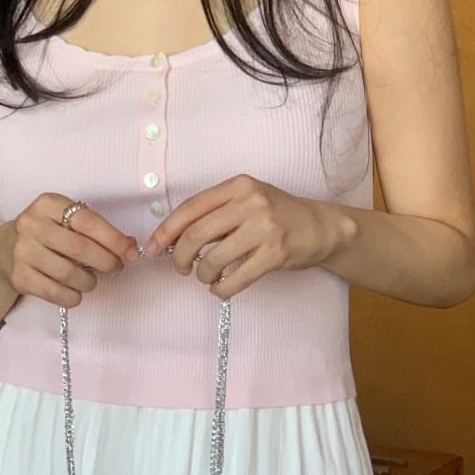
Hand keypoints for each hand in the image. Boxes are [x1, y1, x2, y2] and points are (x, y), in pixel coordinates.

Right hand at [0, 194, 139, 308]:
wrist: (6, 250)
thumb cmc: (47, 234)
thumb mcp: (67, 222)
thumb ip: (97, 231)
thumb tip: (130, 247)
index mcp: (48, 204)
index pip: (88, 222)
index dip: (113, 239)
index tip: (131, 253)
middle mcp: (32, 224)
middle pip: (80, 249)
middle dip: (106, 262)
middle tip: (115, 267)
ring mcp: (23, 251)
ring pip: (69, 273)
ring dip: (89, 282)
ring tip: (91, 281)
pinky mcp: (19, 276)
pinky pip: (55, 292)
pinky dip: (73, 296)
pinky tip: (76, 292)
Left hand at [145, 175, 356, 297]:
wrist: (321, 227)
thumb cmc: (277, 216)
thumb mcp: (247, 201)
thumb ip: (216, 213)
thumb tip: (173, 238)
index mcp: (238, 186)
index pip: (190, 208)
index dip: (166, 231)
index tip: (152, 248)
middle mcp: (250, 202)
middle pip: (196, 235)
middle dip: (180, 257)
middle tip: (181, 268)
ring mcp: (265, 228)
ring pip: (213, 259)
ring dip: (203, 275)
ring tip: (207, 277)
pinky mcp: (275, 253)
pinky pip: (235, 278)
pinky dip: (221, 289)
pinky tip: (220, 288)